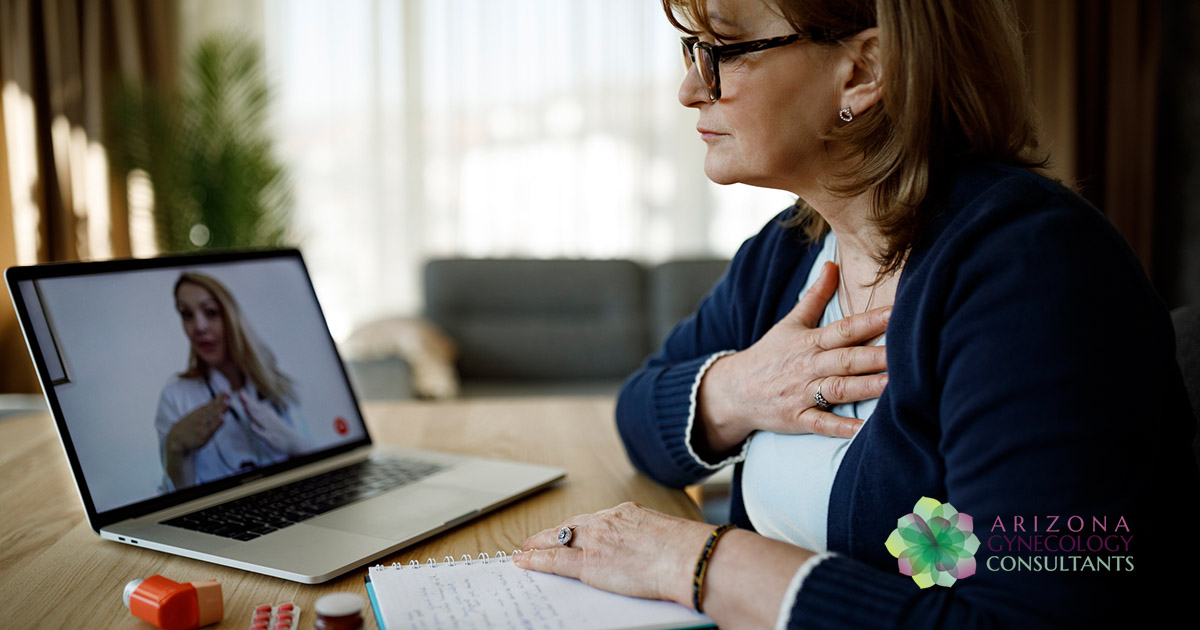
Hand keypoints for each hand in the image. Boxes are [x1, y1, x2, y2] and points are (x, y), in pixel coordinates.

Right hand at [166, 393, 228, 454]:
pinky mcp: (202, 436)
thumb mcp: (192, 417)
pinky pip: (211, 429)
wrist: (174, 443)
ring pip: (213, 416)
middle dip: (221, 400)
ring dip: (221, 409)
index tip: (227, 391)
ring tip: (228, 402)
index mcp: (198, 413)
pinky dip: (217, 423)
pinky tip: (223, 418)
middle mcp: (200, 418)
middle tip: (229, 392)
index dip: (219, 397)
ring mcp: (201, 426)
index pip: (210, 404)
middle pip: (213, 408)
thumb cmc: (185, 430)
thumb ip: (203, 411)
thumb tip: (214, 403)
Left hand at [239, 391, 304, 454]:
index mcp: (267, 414)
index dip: (248, 399)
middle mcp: (268, 419)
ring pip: (260, 420)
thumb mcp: (270, 419)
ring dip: (253, 413)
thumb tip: (249, 404)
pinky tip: (251, 426)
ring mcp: (269, 428)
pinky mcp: (270, 438)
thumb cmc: (280, 430)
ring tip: (245, 406)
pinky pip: (262, 434)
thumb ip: (260, 412)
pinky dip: (257, 430)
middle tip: (241, 395)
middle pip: (257, 410)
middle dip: (248, 403)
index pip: (256, 406)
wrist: (293, 441)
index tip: (240, 391)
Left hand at [514, 502, 712, 606]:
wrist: (689, 558)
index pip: (595, 520)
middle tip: (538, 538)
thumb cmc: (689, 551)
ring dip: (540, 544)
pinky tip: (523, 562)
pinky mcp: (589, 562)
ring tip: (526, 550)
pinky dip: (536, 560)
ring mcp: (596, 540)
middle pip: (572, 525)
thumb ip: (650, 540)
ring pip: (559, 539)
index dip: (579, 528)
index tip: (572, 531)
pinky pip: (555, 560)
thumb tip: (654, 552)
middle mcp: (608, 521)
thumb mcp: (667, 535)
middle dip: (554, 533)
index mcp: (628, 514)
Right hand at [697, 261, 889, 452]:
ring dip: (865, 387)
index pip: (845, 328)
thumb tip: (832, 263)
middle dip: (875, 355)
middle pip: (846, 359)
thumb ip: (815, 296)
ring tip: (893, 384)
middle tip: (905, 350)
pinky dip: (842, 428)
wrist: (734, 390)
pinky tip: (865, 430)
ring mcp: (801, 393)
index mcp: (809, 342)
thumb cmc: (769, 356)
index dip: (871, 320)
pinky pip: (821, 424)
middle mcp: (808, 366)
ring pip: (838, 389)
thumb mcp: (790, 323)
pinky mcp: (796, 419)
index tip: (898, 312)